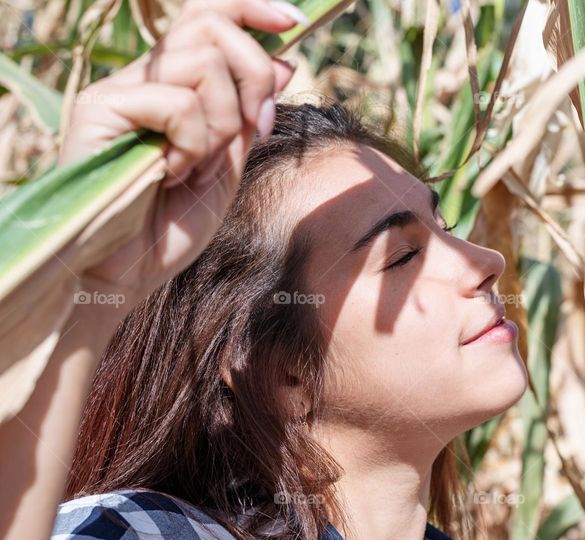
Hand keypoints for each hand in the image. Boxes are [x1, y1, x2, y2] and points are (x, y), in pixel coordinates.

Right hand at [58, 0, 304, 320]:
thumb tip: (283, 61)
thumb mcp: (228, 168)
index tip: (292, 21)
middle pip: (210, 25)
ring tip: (199, 165)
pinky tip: (172, 174)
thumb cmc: (169, 229)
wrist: (125, 275)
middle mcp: (144, 79)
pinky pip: (177, 102)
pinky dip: (193, 143)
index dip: (250, 7)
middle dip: (252, 73)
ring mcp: (121, 91)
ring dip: (222, 121)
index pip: (207, 15)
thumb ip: (250, 116)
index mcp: (173, 87)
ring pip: (201, 61)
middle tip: (256, 126)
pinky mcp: (100, 109)